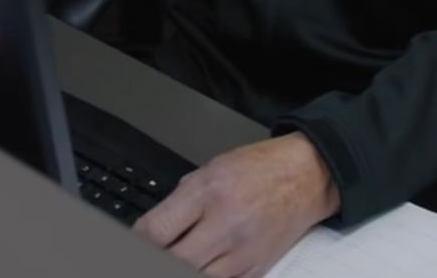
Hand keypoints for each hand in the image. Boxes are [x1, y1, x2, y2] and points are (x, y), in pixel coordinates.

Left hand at [133, 133, 339, 276]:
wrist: (306, 177)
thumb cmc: (258, 169)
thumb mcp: (210, 170)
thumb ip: (179, 203)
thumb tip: (149, 233)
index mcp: (209, 191)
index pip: (157, 231)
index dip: (136, 242)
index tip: (130, 244)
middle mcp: (226, 223)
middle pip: (173, 261)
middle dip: (155, 260)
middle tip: (150, 255)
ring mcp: (242, 251)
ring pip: (196, 277)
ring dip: (180, 268)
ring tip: (177, 258)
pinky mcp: (256, 269)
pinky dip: (206, 275)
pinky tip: (201, 264)